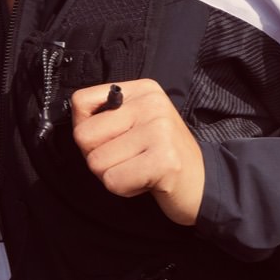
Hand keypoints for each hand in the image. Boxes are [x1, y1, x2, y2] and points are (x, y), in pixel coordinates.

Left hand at [70, 79, 204, 225]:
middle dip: (98, 157)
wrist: (203, 182)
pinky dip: (125, 189)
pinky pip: (114, 181)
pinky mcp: (164, 161)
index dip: (87, 129)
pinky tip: (146, 182)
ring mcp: (160, 131)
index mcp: (143, 90)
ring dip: (114, 175)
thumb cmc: (159, 155)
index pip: (81, 101)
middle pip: (84, 136)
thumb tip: (76, 126)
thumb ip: (106, 118)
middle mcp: (152, 104)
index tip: (113, 139)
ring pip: (96, 163)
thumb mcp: (135, 123)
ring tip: (140, 169)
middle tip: (128, 159)